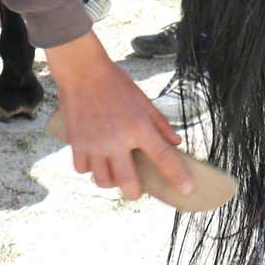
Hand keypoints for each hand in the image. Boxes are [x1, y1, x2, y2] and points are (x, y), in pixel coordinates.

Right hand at [46, 32, 191, 200]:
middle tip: (137, 189)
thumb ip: (160, 124)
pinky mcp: (77, 143)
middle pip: (129, 183)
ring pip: (104, 181)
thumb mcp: (143, 100)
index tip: (186, 190)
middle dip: (135, 193)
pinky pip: (83, 169)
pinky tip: (95, 161)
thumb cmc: (115, 84)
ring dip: (111, 181)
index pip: (163, 158)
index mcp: (138, 127)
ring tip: (114, 173)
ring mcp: (95, 144)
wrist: (82, 71)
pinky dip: (90, 169)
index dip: (177, 177)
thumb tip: (176, 142)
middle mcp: (117, 140)